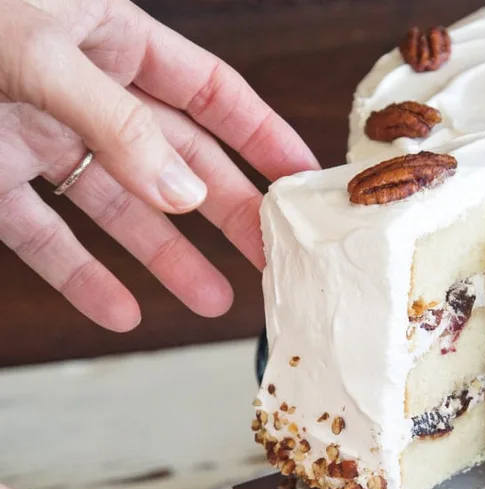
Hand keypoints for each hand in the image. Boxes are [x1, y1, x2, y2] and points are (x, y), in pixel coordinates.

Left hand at [0, 0, 318, 331]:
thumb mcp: (39, 52)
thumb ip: (117, 124)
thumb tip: (185, 194)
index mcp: (111, 39)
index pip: (211, 94)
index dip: (262, 135)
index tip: (302, 177)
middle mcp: (87, 94)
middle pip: (178, 162)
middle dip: (226, 212)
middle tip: (269, 257)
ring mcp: (41, 137)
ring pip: (121, 208)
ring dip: (165, 258)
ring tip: (211, 302)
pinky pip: (47, 235)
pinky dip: (82, 275)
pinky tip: (118, 310)